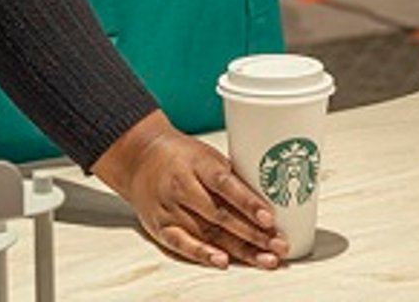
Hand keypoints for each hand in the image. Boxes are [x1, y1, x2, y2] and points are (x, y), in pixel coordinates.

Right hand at [92, 110, 288, 269]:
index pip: (225, 184)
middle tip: (279, 245)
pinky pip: (183, 244)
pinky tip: (223, 262)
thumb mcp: (207, 155)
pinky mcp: (160, 226)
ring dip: (239, 250)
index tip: (270, 218)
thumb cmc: (181, 155)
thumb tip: (269, 199)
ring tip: (265, 259)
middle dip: (253, 233)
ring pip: (208, 233)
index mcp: (197, 163)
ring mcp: (169, 208)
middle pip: (220, 215)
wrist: (139, 157)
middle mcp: (182, 186)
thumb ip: (231, 178)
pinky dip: (202, 254)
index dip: (248, 202)